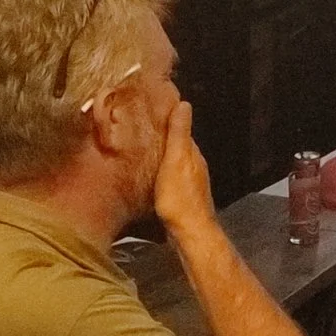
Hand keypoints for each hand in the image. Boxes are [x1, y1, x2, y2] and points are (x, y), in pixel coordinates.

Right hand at [154, 101, 218, 234]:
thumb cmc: (179, 197)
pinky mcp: (183, 195)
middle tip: (142, 127)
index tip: (152, 109)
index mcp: (192, 154)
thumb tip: (184, 104)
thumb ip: (179, 134)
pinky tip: (151, 172)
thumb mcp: (177, 160)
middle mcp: (194, 165)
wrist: (189, 232)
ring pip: (175, 160)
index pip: (181, 129)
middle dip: (163, 136)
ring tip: (143, 147)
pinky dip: (162, 168)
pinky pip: (171, 175)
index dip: (168, 118)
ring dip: (162, 153)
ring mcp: (190, 181)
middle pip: (177, 145)